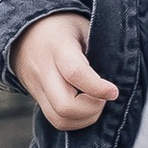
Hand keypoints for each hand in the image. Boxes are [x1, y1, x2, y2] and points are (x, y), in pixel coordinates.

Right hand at [12, 13, 118, 130]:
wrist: (26, 32)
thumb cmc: (65, 27)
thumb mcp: (84, 26)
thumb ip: (100, 48)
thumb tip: (121, 76)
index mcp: (58, 47)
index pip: (75, 73)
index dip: (98, 88)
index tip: (114, 92)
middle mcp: (43, 70)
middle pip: (64, 105)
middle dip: (92, 109)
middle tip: (105, 98)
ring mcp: (36, 87)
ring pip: (59, 119)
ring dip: (84, 119)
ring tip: (97, 104)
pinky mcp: (36, 99)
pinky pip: (55, 120)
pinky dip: (75, 121)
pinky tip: (86, 109)